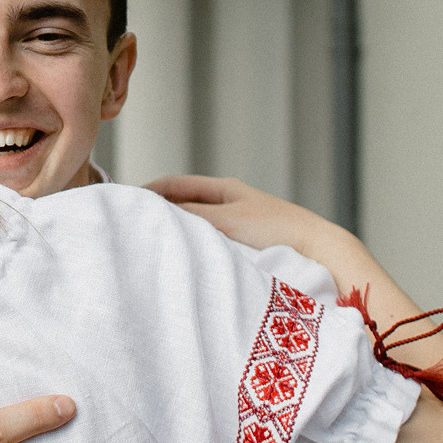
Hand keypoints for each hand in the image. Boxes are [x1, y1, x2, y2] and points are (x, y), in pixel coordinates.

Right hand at [145, 174, 353, 269]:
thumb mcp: (226, 221)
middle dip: (160, 212)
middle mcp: (230, 202)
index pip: (175, 184)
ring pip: (197, 224)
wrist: (317, 249)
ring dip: (178, 231)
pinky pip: (211, 240)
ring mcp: (238, 223)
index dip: (149, 191)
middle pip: (184, 203)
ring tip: (156, 242)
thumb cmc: (276, 229)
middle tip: (135, 224)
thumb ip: (191, 217)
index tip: (125, 202)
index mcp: (225, 188)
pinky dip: (195, 245)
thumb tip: (155, 213)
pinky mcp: (246, 243)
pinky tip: (187, 258)